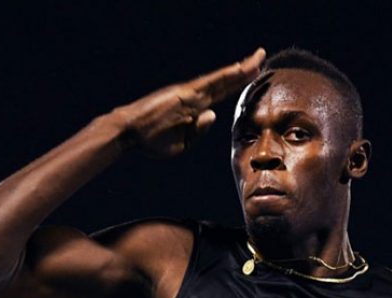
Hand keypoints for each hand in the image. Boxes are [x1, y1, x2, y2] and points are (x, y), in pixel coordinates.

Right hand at [115, 48, 265, 156]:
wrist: (130, 133)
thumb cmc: (152, 141)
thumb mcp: (182, 143)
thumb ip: (198, 131)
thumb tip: (213, 114)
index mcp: (195, 108)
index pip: (222, 94)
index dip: (238, 86)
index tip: (254, 79)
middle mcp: (195, 97)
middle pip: (226, 83)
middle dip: (245, 73)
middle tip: (261, 61)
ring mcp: (191, 93)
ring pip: (222, 79)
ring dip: (241, 70)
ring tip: (258, 60)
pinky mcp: (186, 92)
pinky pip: (212, 82)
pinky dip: (228, 75)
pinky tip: (242, 68)